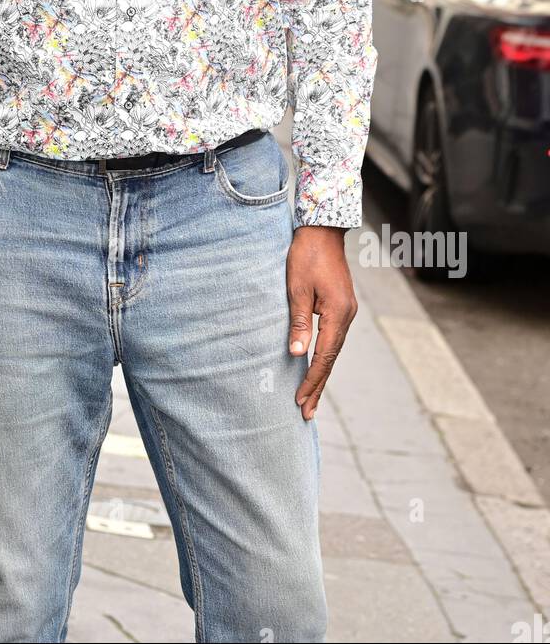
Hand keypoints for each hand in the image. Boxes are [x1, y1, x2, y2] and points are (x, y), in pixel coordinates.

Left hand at [286, 225, 357, 420]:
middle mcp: (346, 316)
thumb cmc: (306, 256)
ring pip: (333, 350)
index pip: (324, 356)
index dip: (312, 380)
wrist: (322, 231)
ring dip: (321, 373)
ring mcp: (345, 311)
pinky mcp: (340, 307)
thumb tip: (297, 354)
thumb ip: (299, 323)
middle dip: (318, 386)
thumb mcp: (297, 289)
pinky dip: (323, 356)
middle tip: (306, 412)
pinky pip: (332, 339)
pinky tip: (316, 367)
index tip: (299, 400)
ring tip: (309, 398)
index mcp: (338, 313)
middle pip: (332, 358)